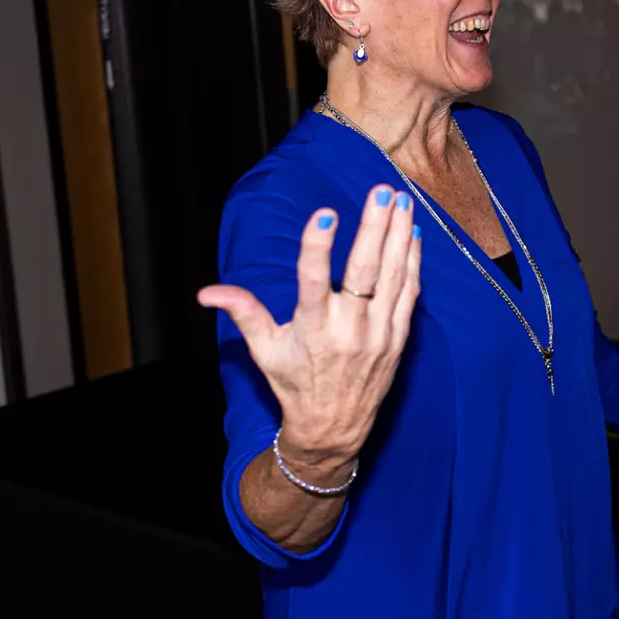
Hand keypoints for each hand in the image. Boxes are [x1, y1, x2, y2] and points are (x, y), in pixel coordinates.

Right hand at [200, 186, 420, 469]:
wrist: (334, 427)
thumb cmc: (295, 383)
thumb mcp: (265, 350)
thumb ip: (244, 313)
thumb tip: (206, 293)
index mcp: (312, 328)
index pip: (314, 281)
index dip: (318, 247)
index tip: (325, 214)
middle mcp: (348, 329)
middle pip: (365, 271)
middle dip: (374, 227)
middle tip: (381, 191)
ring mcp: (378, 333)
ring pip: (393, 276)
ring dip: (398, 235)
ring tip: (401, 199)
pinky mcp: (398, 337)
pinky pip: (409, 293)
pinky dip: (413, 261)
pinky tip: (412, 232)